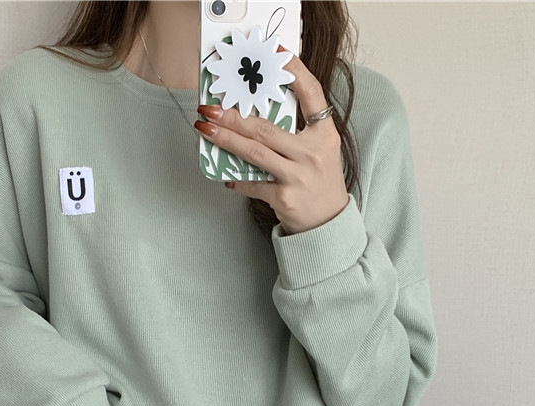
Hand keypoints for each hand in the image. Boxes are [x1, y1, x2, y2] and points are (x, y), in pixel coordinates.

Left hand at [195, 44, 348, 235]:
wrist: (329, 223)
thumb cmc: (319, 183)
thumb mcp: (319, 151)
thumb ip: (298, 132)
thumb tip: (257, 116)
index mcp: (324, 134)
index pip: (312, 94)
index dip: (295, 71)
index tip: (276, 54)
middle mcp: (312, 152)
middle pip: (266, 128)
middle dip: (233, 116)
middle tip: (210, 107)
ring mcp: (298, 176)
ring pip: (255, 153)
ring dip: (226, 140)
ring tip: (205, 129)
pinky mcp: (285, 197)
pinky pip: (253, 184)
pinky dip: (237, 180)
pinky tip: (224, 175)